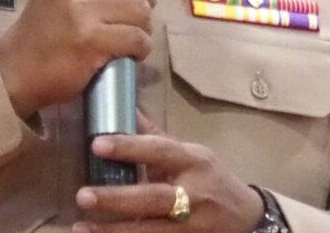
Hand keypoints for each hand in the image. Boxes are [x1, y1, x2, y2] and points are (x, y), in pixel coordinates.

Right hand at [0, 0, 167, 118]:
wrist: (18, 68)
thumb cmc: (47, 27)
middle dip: (142, 1)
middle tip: (125, 17)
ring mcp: (81, 8)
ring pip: (142, 10)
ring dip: (141, 28)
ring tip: (122, 36)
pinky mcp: (91, 39)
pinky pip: (139, 38)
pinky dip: (138, 49)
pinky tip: (122, 53)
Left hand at [73, 113, 262, 232]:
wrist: (249, 220)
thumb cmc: (212, 179)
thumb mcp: (191, 154)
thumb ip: (156, 137)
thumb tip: (124, 109)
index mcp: (192, 162)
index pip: (159, 151)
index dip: (129, 147)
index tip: (97, 145)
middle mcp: (193, 195)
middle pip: (153, 198)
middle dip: (117, 199)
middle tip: (83, 195)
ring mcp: (192, 226)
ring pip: (150, 231)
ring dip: (114, 232)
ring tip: (81, 229)